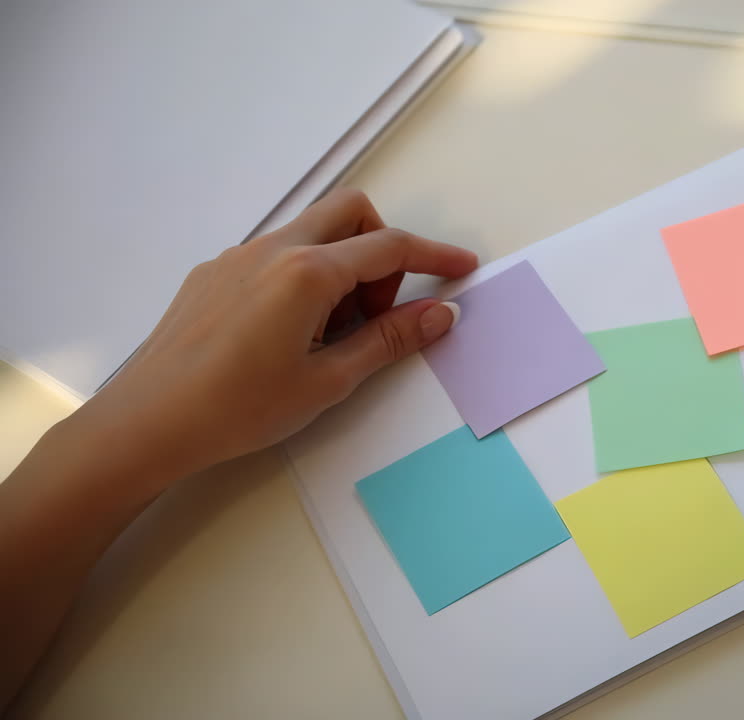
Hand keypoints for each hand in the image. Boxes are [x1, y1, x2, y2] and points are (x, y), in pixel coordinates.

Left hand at [73, 189, 476, 496]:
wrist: (149, 422)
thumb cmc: (242, 408)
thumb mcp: (328, 381)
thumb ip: (389, 340)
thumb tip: (442, 314)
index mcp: (307, 272)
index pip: (390, 248)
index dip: (435, 256)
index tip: (465, 267)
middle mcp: (274, 248)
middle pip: (351, 213)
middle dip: (383, 248)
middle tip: (380, 311)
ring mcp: (239, 256)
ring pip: (312, 233)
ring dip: (342, 266)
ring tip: (330, 335)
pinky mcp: (214, 272)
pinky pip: (277, 254)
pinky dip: (305, 277)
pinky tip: (288, 334)